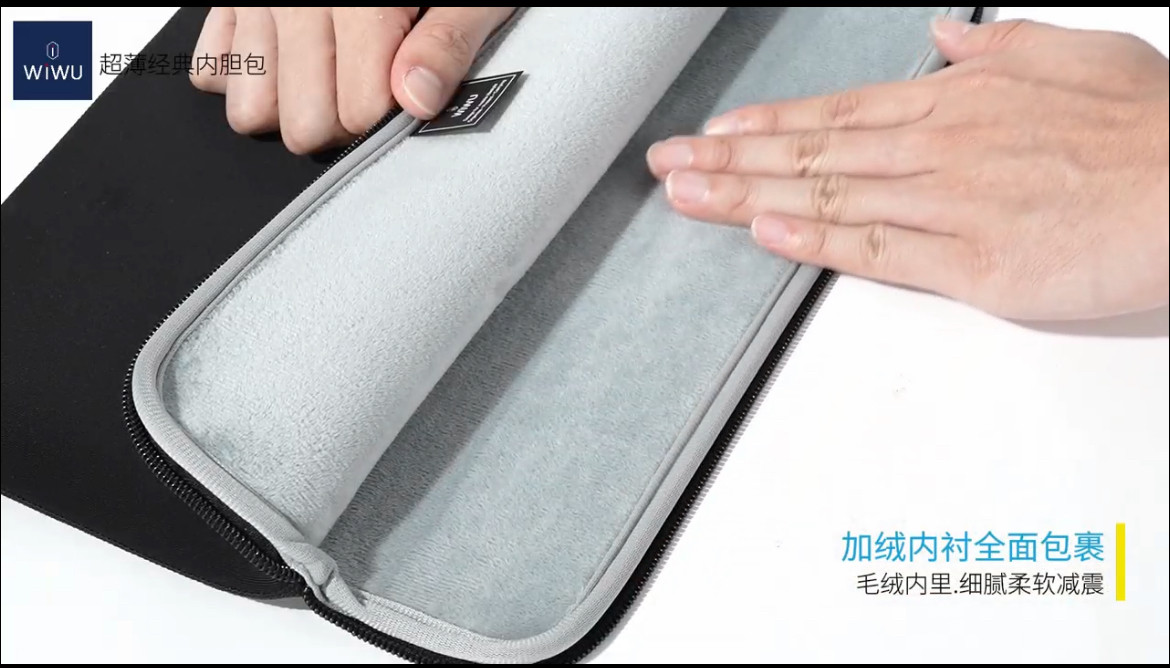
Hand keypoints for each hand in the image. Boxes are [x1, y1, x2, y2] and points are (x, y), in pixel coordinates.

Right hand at [191, 7, 515, 153]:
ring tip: (325, 77)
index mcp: (362, 4)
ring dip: (289, 107)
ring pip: (250, 110)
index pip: (357, 113)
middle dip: (339, 124)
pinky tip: (286, 59)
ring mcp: (256, 2)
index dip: (387, 117)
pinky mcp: (228, 1)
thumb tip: (417, 100)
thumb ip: (446, 43)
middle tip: (365, 91)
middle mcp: (297, 1)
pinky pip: (210, 71)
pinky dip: (244, 78)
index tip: (401, 96)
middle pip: (301, 124)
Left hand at [646, 18, 1169, 320]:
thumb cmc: (1151, 129)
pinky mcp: (974, 266)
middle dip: (731, 159)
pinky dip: (818, 241)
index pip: (837, 113)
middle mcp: (940, 149)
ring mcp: (952, 205)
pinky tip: (766, 235)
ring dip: (748, 197)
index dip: (769, 125)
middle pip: (814, 153)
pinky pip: (880, 250)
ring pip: (829, 197)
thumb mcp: (1076, 54)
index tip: (716, 133)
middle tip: (668, 165)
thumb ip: (1000, 49)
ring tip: (688, 198)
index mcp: (959, 102)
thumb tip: (946, 39)